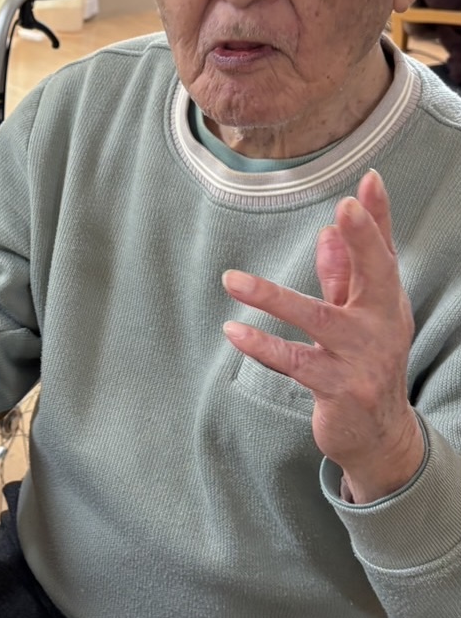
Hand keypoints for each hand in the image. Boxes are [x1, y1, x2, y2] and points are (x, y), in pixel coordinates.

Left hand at [221, 169, 423, 503]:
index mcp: (387, 303)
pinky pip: (294, 362)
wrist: (378, 437)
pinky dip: (262, 346)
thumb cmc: (362, 364)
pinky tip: (233, 332)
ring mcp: (362, 359)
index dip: (378, 217)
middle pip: (375, 276)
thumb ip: (341, 277)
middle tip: (343, 210)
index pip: (384, 252)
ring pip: (317, 319)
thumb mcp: (356, 318)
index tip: (368, 180)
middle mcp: (381, 326)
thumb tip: (326, 231)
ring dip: (271, 297)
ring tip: (230, 280)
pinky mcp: (338, 389)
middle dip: (362, 242)